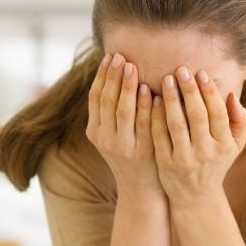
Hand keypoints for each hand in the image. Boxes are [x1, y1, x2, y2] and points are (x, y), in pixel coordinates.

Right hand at [86, 53, 165, 204]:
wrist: (142, 189)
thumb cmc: (132, 156)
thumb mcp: (115, 135)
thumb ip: (113, 111)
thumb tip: (116, 74)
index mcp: (95, 131)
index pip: (95, 98)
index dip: (102, 76)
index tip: (109, 57)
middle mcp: (105, 139)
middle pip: (107, 101)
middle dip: (114, 77)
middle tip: (121, 56)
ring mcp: (123, 146)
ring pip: (123, 111)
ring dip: (128, 87)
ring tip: (133, 67)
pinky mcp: (142, 152)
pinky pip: (144, 124)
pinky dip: (146, 106)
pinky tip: (151, 91)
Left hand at [150, 65, 245, 206]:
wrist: (196, 196)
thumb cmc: (217, 162)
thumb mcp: (235, 144)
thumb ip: (239, 120)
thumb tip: (232, 96)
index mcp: (224, 145)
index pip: (217, 113)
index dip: (209, 92)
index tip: (200, 73)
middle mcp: (206, 152)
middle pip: (197, 116)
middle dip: (188, 90)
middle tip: (180, 69)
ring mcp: (185, 159)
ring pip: (176, 124)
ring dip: (170, 99)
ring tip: (165, 79)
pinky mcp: (166, 163)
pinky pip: (159, 135)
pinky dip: (155, 116)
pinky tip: (152, 99)